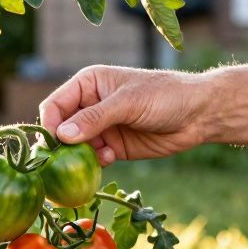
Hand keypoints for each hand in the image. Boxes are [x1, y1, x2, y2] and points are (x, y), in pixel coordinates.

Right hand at [38, 65, 212, 164]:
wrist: (198, 115)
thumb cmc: (164, 96)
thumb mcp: (127, 103)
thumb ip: (95, 118)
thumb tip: (62, 135)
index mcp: (88, 84)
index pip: (55, 105)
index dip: (49, 124)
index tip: (53, 143)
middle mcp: (90, 106)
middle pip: (61, 129)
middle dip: (62, 146)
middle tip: (64, 162)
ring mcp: (101, 128)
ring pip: (76, 148)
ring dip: (80, 157)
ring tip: (98, 156)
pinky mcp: (114, 147)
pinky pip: (93, 159)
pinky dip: (95, 164)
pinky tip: (110, 159)